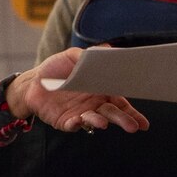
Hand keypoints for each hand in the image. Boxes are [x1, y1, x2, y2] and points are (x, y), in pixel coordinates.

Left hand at [9, 48, 150, 133]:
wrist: (32, 82)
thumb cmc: (56, 69)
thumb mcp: (73, 57)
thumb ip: (91, 56)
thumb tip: (110, 49)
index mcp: (101, 91)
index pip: (121, 102)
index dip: (132, 112)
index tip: (144, 123)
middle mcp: (94, 104)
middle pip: (112, 113)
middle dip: (123, 120)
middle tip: (133, 127)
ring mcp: (81, 114)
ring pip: (95, 120)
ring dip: (100, 122)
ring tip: (104, 123)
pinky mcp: (66, 121)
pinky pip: (74, 124)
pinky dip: (78, 124)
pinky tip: (81, 121)